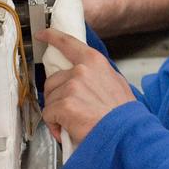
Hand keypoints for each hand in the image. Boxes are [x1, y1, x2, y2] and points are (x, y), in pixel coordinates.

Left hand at [37, 28, 134, 144]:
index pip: (68, 43)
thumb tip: (88, 78)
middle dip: (56, 97)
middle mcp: (81, 70)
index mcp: (94, 62)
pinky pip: (48, 114)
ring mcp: (72, 87)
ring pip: (50, 99)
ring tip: (72, 122)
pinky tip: (67, 129)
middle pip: (53, 80)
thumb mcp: (116, 83)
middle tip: (69, 110)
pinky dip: (54, 125)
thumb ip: (98, 75)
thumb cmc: (123, 114)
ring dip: (56, 113)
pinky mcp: (64, 105)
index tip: (42, 34)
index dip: (52, 37)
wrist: (126, 134)